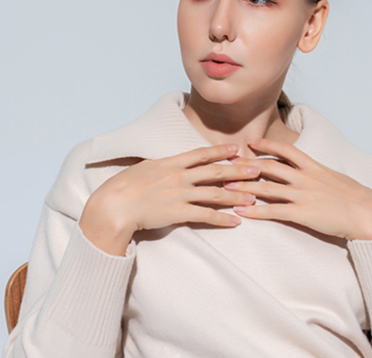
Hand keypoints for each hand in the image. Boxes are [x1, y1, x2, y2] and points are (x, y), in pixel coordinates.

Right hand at [79, 143, 261, 255]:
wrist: (114, 205)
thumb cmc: (123, 186)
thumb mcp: (143, 168)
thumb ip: (160, 167)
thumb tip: (168, 165)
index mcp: (170, 163)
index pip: (200, 154)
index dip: (220, 152)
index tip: (236, 149)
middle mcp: (179, 176)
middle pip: (215, 172)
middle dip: (238, 170)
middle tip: (257, 169)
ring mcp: (180, 194)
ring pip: (216, 193)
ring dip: (236, 196)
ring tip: (253, 197)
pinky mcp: (179, 213)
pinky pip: (206, 215)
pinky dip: (223, 219)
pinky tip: (235, 222)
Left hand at [224, 138, 371, 240]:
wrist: (369, 214)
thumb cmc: (356, 198)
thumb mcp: (336, 179)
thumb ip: (320, 175)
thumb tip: (311, 173)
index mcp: (314, 167)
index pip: (286, 150)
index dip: (267, 146)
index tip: (251, 143)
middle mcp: (305, 177)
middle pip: (269, 168)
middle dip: (246, 165)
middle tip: (226, 163)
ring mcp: (302, 195)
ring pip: (266, 188)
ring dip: (244, 187)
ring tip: (225, 186)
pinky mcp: (302, 213)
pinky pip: (273, 211)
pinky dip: (254, 211)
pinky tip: (240, 212)